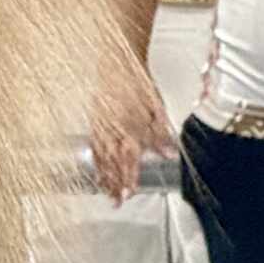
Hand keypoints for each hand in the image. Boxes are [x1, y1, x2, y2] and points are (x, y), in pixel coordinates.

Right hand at [89, 58, 173, 204]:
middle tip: (116, 200)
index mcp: (131, 128)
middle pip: (114, 162)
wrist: (117, 62)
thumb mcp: (157, 108)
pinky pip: (93, 143)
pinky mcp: (95, 118)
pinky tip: (97, 166)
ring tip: (105, 190)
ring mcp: (102, 125)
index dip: (130, 178)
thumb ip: (161, 134)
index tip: (130, 193)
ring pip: (102, 155)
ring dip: (103, 174)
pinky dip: (95, 157)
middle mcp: (114, 130)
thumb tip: (169, 154)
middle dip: (115, 183)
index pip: (131, 160)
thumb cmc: (138, 82)